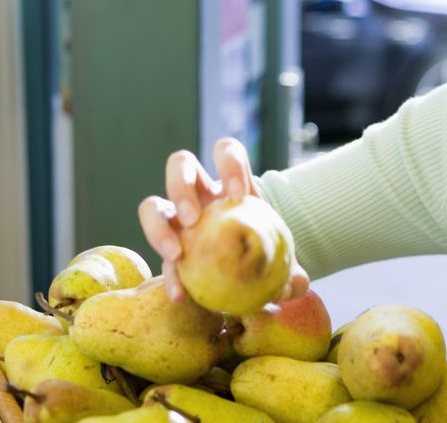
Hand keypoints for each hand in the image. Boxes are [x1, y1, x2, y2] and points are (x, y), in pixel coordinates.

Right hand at [138, 137, 310, 303]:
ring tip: (177, 253)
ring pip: (151, 205)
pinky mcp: (168, 248)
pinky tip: (181, 295)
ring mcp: (178, 218)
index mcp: (231, 185)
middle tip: (194, 219)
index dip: (229, 164)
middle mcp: (200, 194)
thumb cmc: (267, 255)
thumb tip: (295, 285)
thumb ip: (291, 273)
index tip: (238, 194)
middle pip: (180, 165)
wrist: (250, 276)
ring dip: (159, 225)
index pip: (226, 152)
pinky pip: (158, 258)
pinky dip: (169, 278)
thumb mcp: (282, 262)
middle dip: (181, 186)